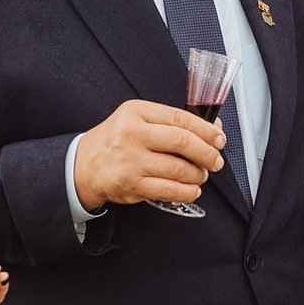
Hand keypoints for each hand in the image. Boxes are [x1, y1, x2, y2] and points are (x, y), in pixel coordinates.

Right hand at [73, 99, 226, 208]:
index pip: (180, 118)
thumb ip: (172, 122)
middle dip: (207, 153)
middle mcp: (133, 135)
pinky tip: (191, 189)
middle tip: (216, 160)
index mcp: (136, 113)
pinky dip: (187, 192)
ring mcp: (131, 161)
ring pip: (179, 169)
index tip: (219, 138)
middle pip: (183, 142)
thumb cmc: (116, 140)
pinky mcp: (132, 184)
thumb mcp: (138, 119)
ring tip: (201, 175)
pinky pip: (169, 190)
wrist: (84, 165)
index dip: (206, 130)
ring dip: (198, 175)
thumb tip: (212, 128)